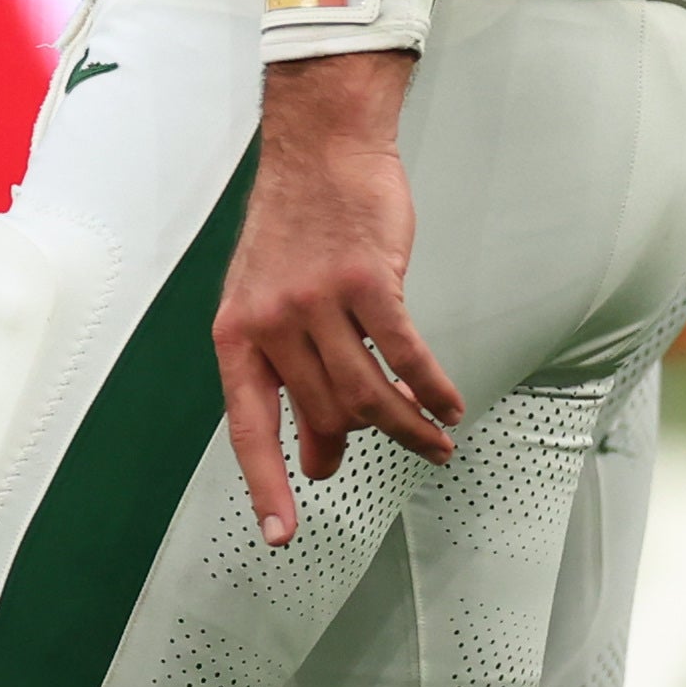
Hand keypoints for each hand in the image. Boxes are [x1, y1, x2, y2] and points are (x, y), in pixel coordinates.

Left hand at [214, 52, 461, 541]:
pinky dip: (431, 387)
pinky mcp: (368, 281)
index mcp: (236, 336)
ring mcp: (316, 302)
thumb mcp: (272, 309)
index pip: (249, 427)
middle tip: (409, 448)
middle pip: (328, 414)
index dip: (266, 484)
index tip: (281, 534)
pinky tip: (448, 404)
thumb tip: (317, 461)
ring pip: (368, 393)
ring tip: (437, 441)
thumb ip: (291, 381)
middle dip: (368, 440)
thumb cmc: (296, 232)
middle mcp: (269, 323)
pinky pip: (406, 353)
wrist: (319, 152)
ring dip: (409, 427)